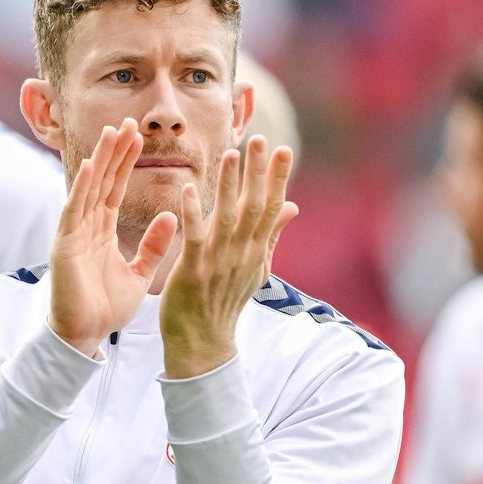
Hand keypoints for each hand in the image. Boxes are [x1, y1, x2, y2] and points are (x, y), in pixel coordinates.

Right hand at [47, 119, 176, 357]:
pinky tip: (91, 166)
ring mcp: (74, 233)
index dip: (126, 161)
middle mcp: (86, 226)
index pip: (115, 187)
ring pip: (88, 188)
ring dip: (100, 160)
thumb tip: (171, 217)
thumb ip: (154, 246)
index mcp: (102, 230)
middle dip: (115, 151)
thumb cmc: (106, 308)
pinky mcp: (64, 245)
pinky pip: (73, 211)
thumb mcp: (139, 273)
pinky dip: (81, 187)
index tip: (139, 136)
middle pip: (102, 180)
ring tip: (112, 132)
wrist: (85, 336)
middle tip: (128, 121)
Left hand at [159, 136, 297, 378]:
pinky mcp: (193, 272)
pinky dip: (192, 214)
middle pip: (254, 207)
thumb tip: (294, 206)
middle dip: (257, 173)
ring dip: (229, 186)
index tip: (283, 148)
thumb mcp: (255, 267)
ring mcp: (219, 263)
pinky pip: (194, 239)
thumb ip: (271, 235)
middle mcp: (242, 254)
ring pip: (226, 218)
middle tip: (260, 140)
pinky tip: (189, 189)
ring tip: (231, 155)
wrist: (203, 343)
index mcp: (256, 250)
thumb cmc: (225, 301)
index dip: (277, 178)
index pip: (272, 208)